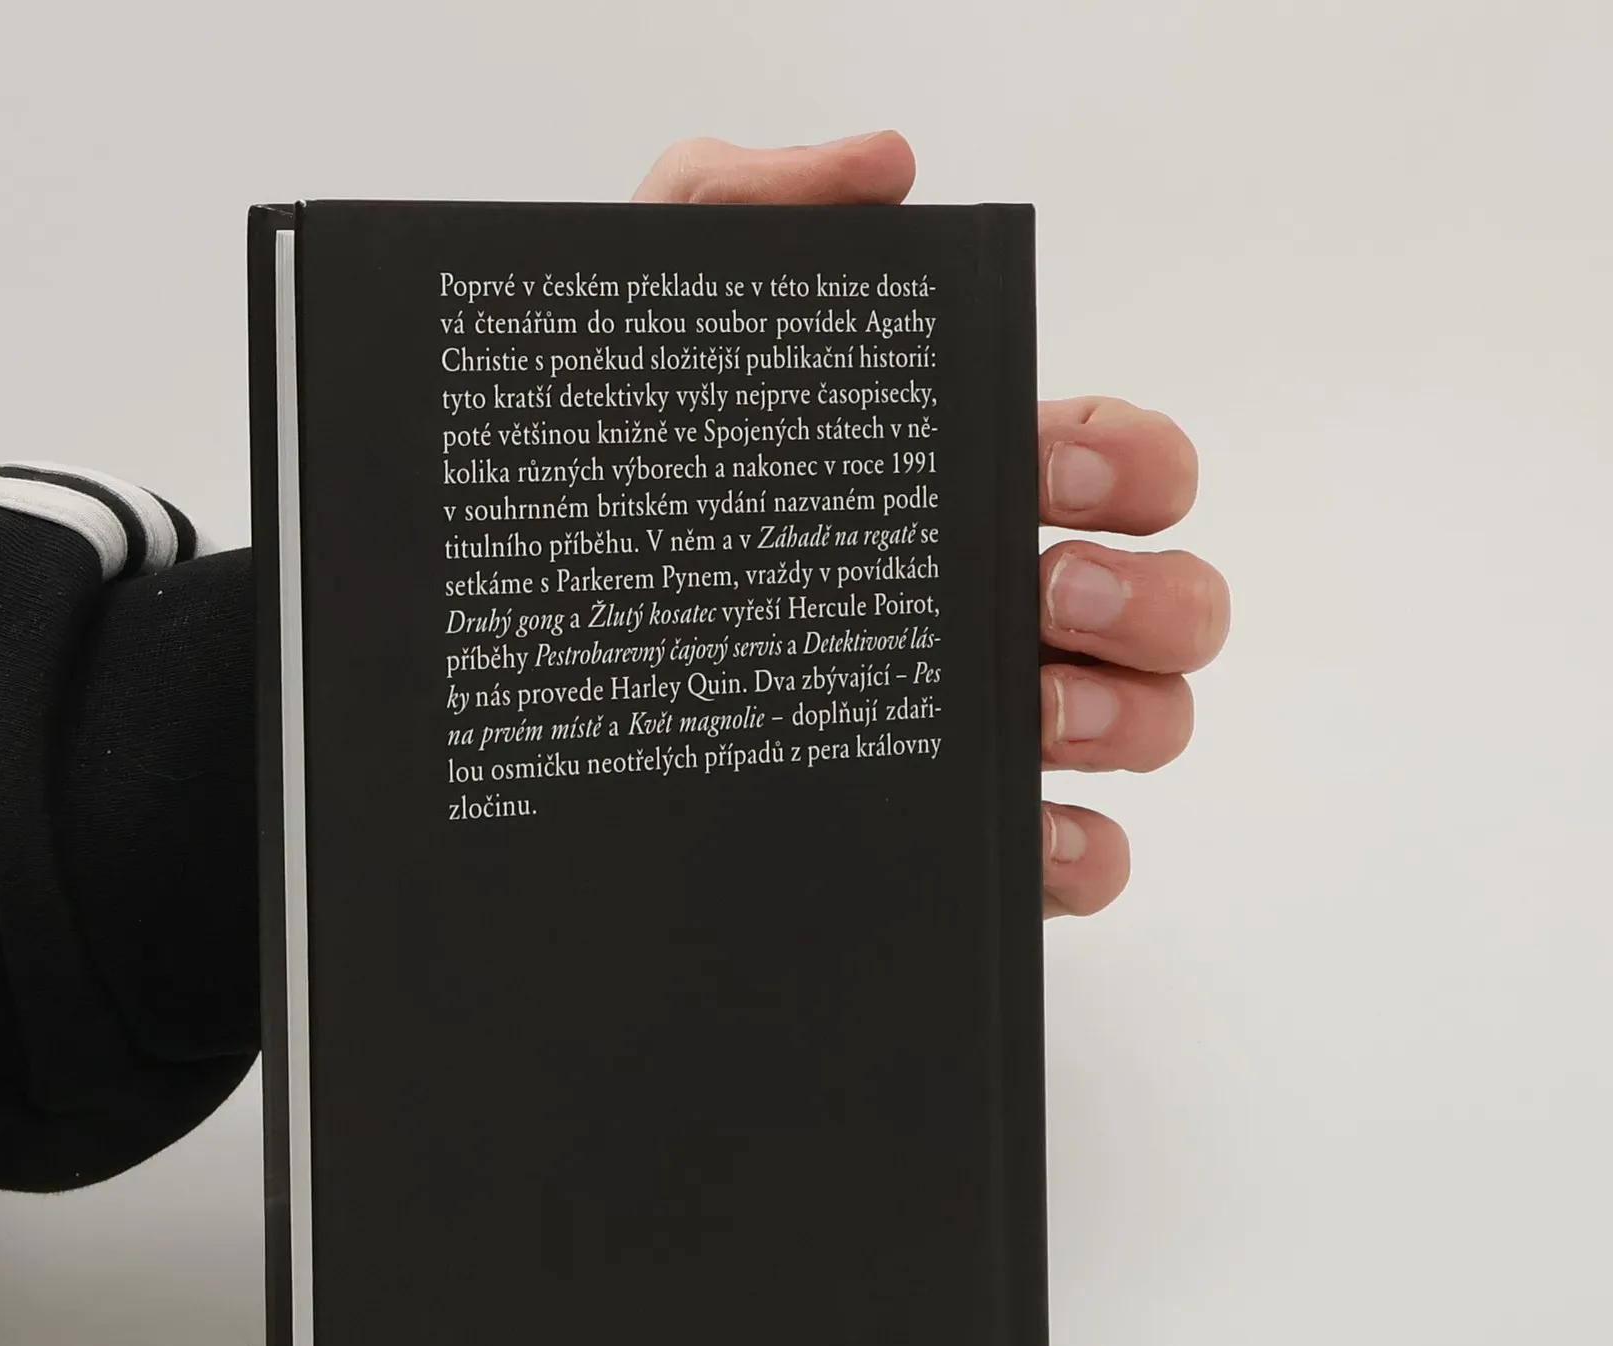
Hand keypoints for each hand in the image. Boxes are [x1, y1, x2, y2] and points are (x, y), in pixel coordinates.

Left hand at [633, 133, 1229, 917]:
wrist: (492, 694)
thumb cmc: (575, 516)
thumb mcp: (638, 340)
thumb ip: (739, 210)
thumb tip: (882, 169)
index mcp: (941, 496)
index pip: (1112, 467)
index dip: (1128, 464)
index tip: (1052, 472)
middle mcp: (977, 613)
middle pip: (1167, 602)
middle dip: (1154, 595)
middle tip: (1049, 593)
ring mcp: (971, 736)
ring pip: (1145, 727)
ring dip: (1131, 718)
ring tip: (1030, 710)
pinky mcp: (942, 843)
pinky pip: (1073, 863)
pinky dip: (1084, 855)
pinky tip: (1026, 837)